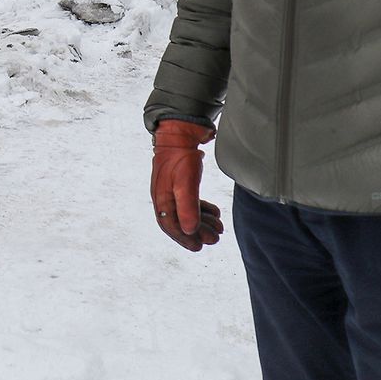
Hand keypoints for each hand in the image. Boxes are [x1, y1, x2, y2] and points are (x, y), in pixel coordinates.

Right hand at [151, 120, 222, 250]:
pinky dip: (202, 209)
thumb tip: (189, 231)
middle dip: (198, 232)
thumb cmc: (181, 157)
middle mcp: (164, 196)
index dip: (184, 238)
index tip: (199, 247)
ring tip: (219, 227)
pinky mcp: (181, 181)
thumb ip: (187, 208)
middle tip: (215, 238)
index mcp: (161, 199)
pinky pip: (190, 201)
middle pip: (180, 221)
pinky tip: (214, 212)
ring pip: (187, 212)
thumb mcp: (186, 184)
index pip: (170, 225)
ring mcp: (172, 188)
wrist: (181, 132)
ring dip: (203, 222)